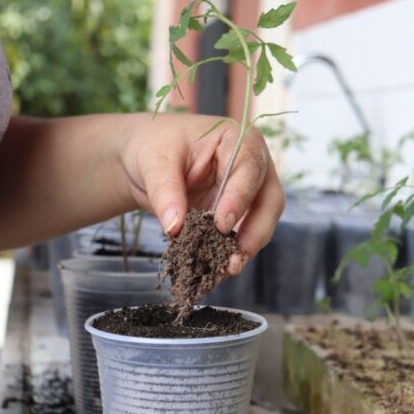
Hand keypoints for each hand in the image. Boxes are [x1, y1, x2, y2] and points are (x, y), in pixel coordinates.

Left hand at [119, 113, 284, 275]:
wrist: (144, 162)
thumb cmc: (154, 146)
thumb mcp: (154, 161)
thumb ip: (165, 190)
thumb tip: (175, 227)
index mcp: (238, 140)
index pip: (249, 168)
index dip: (239, 198)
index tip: (222, 225)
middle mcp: (252, 166)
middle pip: (269, 200)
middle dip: (255, 232)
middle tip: (235, 258)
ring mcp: (247, 193)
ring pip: (260, 223)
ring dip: (245, 249)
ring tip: (225, 271)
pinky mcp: (236, 216)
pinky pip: (240, 237)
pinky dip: (228, 255)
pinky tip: (215, 273)